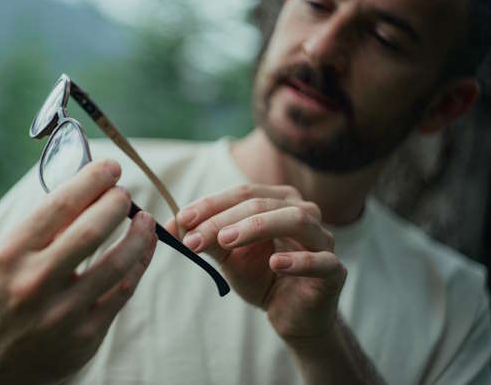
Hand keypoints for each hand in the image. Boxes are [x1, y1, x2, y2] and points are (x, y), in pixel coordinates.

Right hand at [0, 160, 156, 384]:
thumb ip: (39, 230)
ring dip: (138, 234)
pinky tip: (142, 248)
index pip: (60, 205)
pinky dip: (138, 264)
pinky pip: (122, 292)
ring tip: (144, 218)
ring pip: (118, 262)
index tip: (109, 168)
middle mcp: (34, 284)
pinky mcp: (84, 338)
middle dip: (116, 202)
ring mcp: (62, 315)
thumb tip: (85, 192)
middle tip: (123, 193)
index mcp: (8, 257)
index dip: (92, 180)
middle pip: (93, 229)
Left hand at [167, 184, 345, 341]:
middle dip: (224, 218)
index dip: (211, 204)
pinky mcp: (334, 271)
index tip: (182, 219)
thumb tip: (171, 225)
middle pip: (263, 203)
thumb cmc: (261, 275)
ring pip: (295, 219)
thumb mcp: (229, 254)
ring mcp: (323, 240)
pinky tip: (275, 263)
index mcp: (280, 200)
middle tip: (195, 237)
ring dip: (257, 227)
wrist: (289, 314)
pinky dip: (298, 259)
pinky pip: (321, 260)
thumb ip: (206, 238)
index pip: (243, 193)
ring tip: (226, 240)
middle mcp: (304, 212)